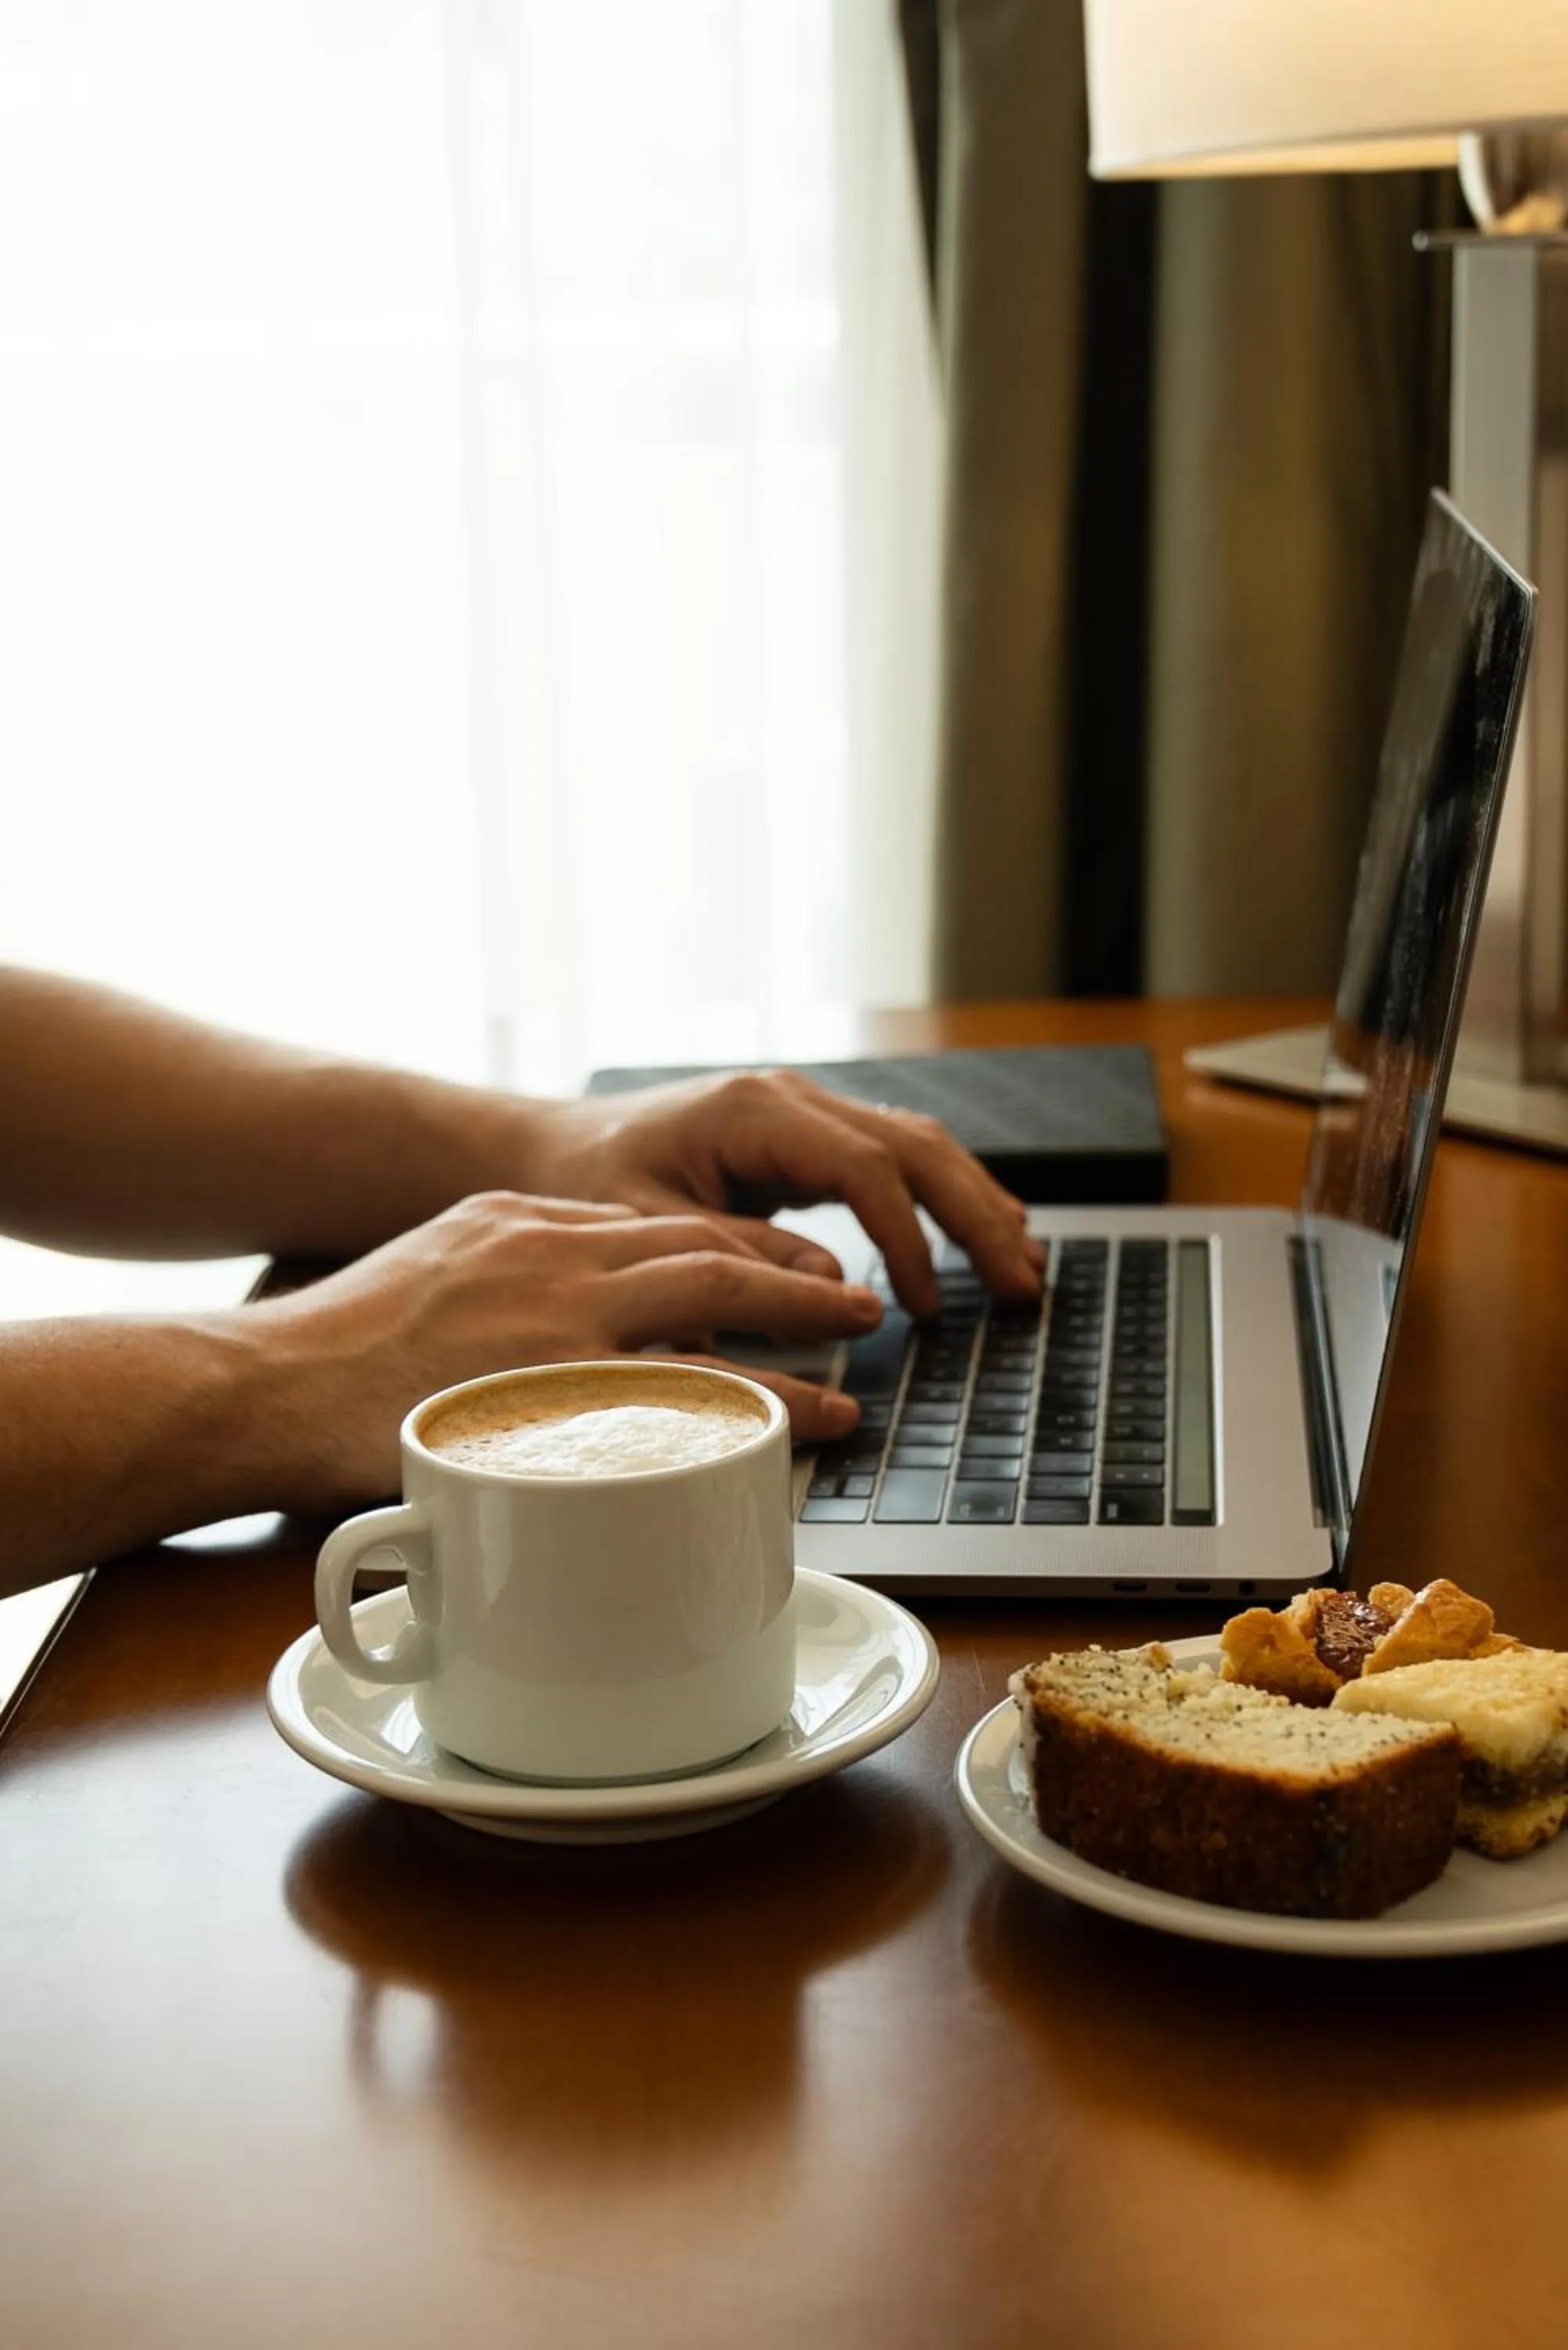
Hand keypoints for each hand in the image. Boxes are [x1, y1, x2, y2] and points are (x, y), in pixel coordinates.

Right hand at [252, 1190, 872, 1507]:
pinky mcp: (546, 1398)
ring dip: (790, 1356)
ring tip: (844, 1387)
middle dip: (796, 1281)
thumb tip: (595, 1282)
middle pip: (709, 1257)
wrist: (269, 1380)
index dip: (749, 1245)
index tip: (800, 1266)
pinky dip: (738, 1418)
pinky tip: (778, 1440)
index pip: (666, 1225)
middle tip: (852, 1306)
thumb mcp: (442, 1254)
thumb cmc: (345, 1334)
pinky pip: (667, 1405)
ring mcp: (557, 1329)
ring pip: (708, 1324)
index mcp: (532, 1221)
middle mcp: (557, 1260)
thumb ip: (522, 1257)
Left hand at [522, 1071, 1043, 1315]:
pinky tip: (981, 1235)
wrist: (553, 1151)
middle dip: (976, 1216)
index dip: (906, 1237)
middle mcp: (791, 1097)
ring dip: (976, 1205)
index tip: (924, 1305)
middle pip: (916, 1146)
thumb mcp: (645, 1227)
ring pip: (919, 1145)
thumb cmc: (588, 1185)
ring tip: (1025, 1266)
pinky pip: (895, 1159)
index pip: (864, 1168)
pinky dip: (943, 1199)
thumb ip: (734, 1256)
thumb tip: (832, 1291)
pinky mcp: (807, 1136)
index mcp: (754, 1110)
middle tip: (1024, 1284)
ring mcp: (805, 1110)